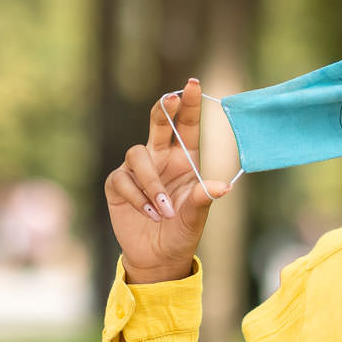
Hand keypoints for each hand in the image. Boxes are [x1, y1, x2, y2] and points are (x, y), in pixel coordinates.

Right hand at [103, 78, 233, 282]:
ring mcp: (138, 170)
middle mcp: (161, 159)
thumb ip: (204, 199)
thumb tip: (223, 187)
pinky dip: (137, 197)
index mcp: (185, 160)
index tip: (192, 84)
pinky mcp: (118, 184)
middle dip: (163, 109)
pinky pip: (123, 180)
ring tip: (162, 210)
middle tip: (170, 98)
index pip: (187, 127)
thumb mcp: (196, 218)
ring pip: (137, 154)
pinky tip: (148, 214)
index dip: (189, 105)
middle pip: (158, 124)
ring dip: (151, 183)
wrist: (158, 257)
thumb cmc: (181, 232)